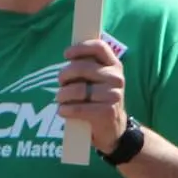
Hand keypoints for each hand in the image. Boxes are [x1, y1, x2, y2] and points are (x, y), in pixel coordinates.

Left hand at [56, 39, 126, 154]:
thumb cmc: (98, 100)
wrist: (113, 130)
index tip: (66, 54)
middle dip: (65, 75)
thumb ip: (87, 67)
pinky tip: (63, 111)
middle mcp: (116, 78)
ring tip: (60, 99)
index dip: (81, 48)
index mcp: (114, 66)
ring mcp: (114, 95)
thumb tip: (68, 54)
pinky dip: (66, 110)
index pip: (99, 48)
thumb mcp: (97, 80)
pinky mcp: (107, 112)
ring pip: (78, 89)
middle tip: (60, 83)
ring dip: (62, 95)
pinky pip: (78, 108)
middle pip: (82, 67)